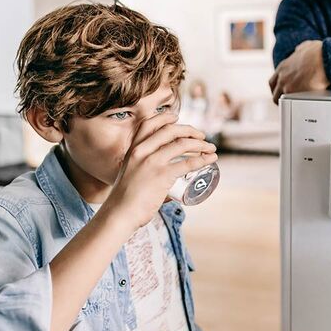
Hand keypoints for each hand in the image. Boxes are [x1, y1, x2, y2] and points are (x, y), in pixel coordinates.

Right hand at [107, 112, 217, 229]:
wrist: (119, 214)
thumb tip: (158, 173)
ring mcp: (152, 162)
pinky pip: (187, 163)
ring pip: (182, 144)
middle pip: (170, 131)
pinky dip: (202, 159)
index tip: (177, 117)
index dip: (164, 117)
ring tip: (211, 148)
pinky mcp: (162, 175)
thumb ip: (140, 167)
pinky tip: (210, 159)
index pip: (148, 124)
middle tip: (202, 136)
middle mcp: (142, 151)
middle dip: (190, 130)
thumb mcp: (129, 173)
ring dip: (201, 144)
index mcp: (133, 149)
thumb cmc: (124, 199)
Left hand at [268, 40, 328, 104]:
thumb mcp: (305, 46)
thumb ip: (299, 50)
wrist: (324, 59)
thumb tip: (301, 50)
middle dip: (280, 99)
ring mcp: (287, 87)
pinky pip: (293, 104)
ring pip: (282, 101)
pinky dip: (297, 106)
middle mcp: (282, 78)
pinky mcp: (295, 95)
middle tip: (287, 102)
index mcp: (283, 67)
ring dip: (287, 104)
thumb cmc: (319, 52)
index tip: (281, 92)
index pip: (273, 82)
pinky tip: (302, 107)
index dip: (277, 88)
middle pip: (275, 94)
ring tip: (295, 107)